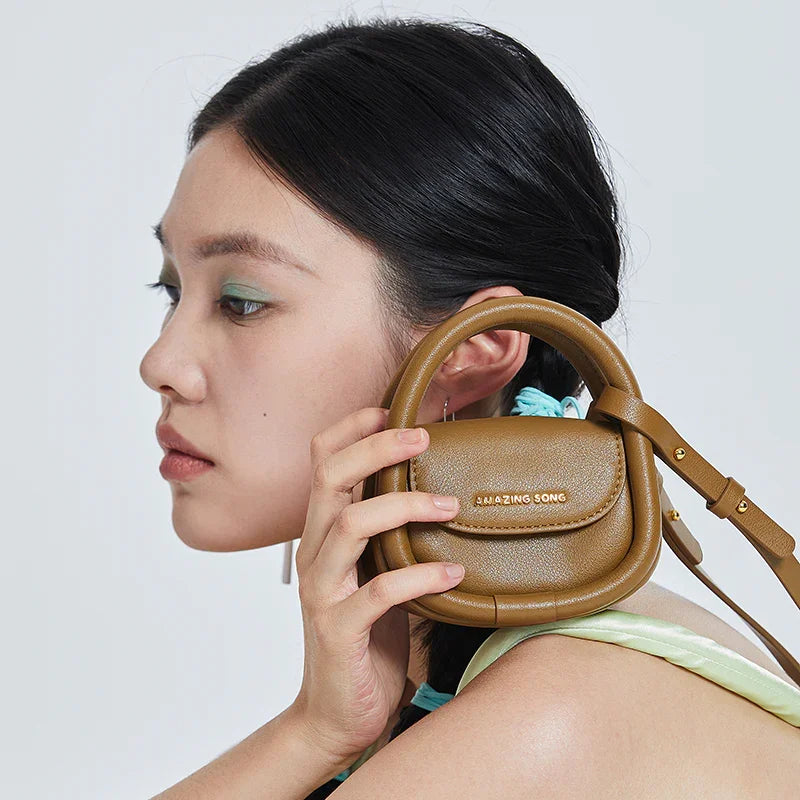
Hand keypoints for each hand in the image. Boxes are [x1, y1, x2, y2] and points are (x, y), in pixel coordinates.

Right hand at [290, 406, 464, 764]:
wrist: (337, 712)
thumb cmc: (366, 636)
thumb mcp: (376, 572)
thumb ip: (391, 534)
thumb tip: (442, 489)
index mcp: (322, 533)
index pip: (321, 461)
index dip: (351, 428)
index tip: (392, 410)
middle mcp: (314, 553)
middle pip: (331, 478)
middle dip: (376, 449)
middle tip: (424, 438)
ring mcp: (322, 590)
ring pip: (351, 525)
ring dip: (404, 506)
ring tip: (450, 506)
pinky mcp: (339, 628)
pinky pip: (378, 591)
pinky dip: (420, 576)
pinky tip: (454, 572)